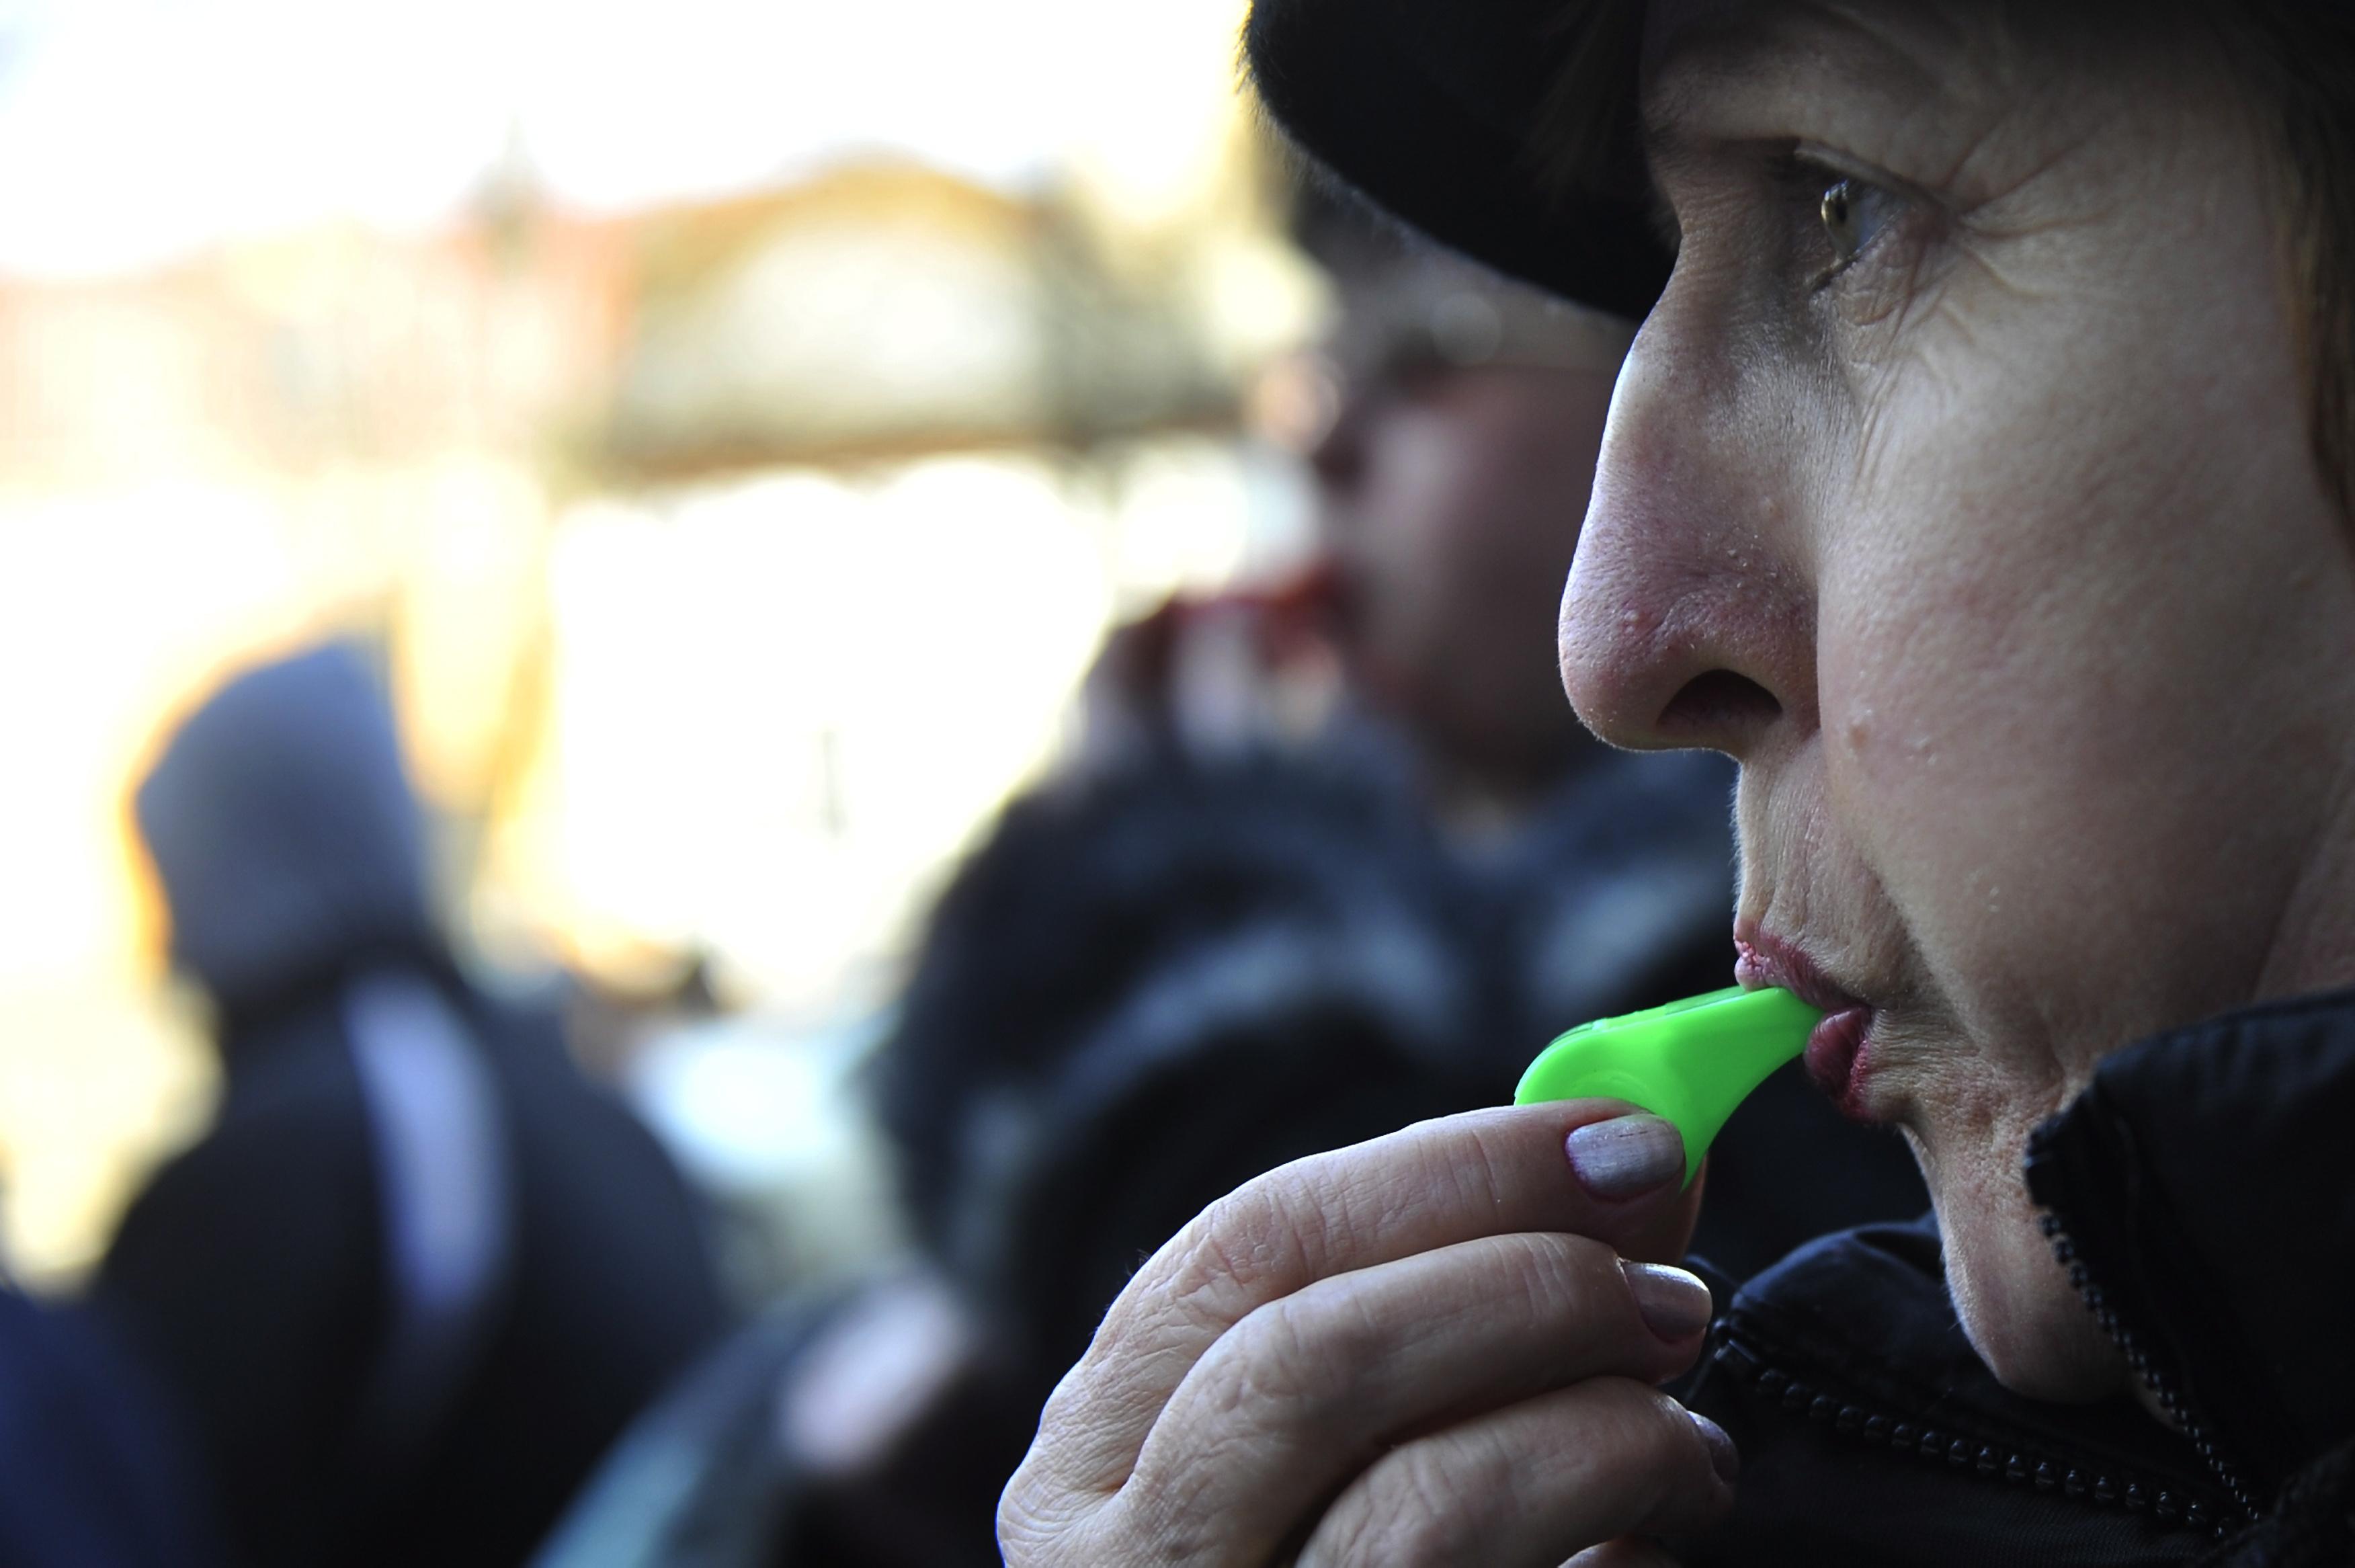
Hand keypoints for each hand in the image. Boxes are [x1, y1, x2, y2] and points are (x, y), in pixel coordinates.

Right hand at [998, 1103, 1737, 1566]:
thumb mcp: (1313, 1446)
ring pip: (1422, 1510)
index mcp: (1090, 1458)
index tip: (1626, 1141)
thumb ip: (1429, 1299)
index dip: (1455, 1171)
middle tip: (1675, 1293)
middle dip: (1529, 1290)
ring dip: (1600, 1436)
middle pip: (1317, 1360)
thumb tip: (1635, 1164)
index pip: (1251, 1245)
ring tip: (1687, 1445)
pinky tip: (1645, 1558)